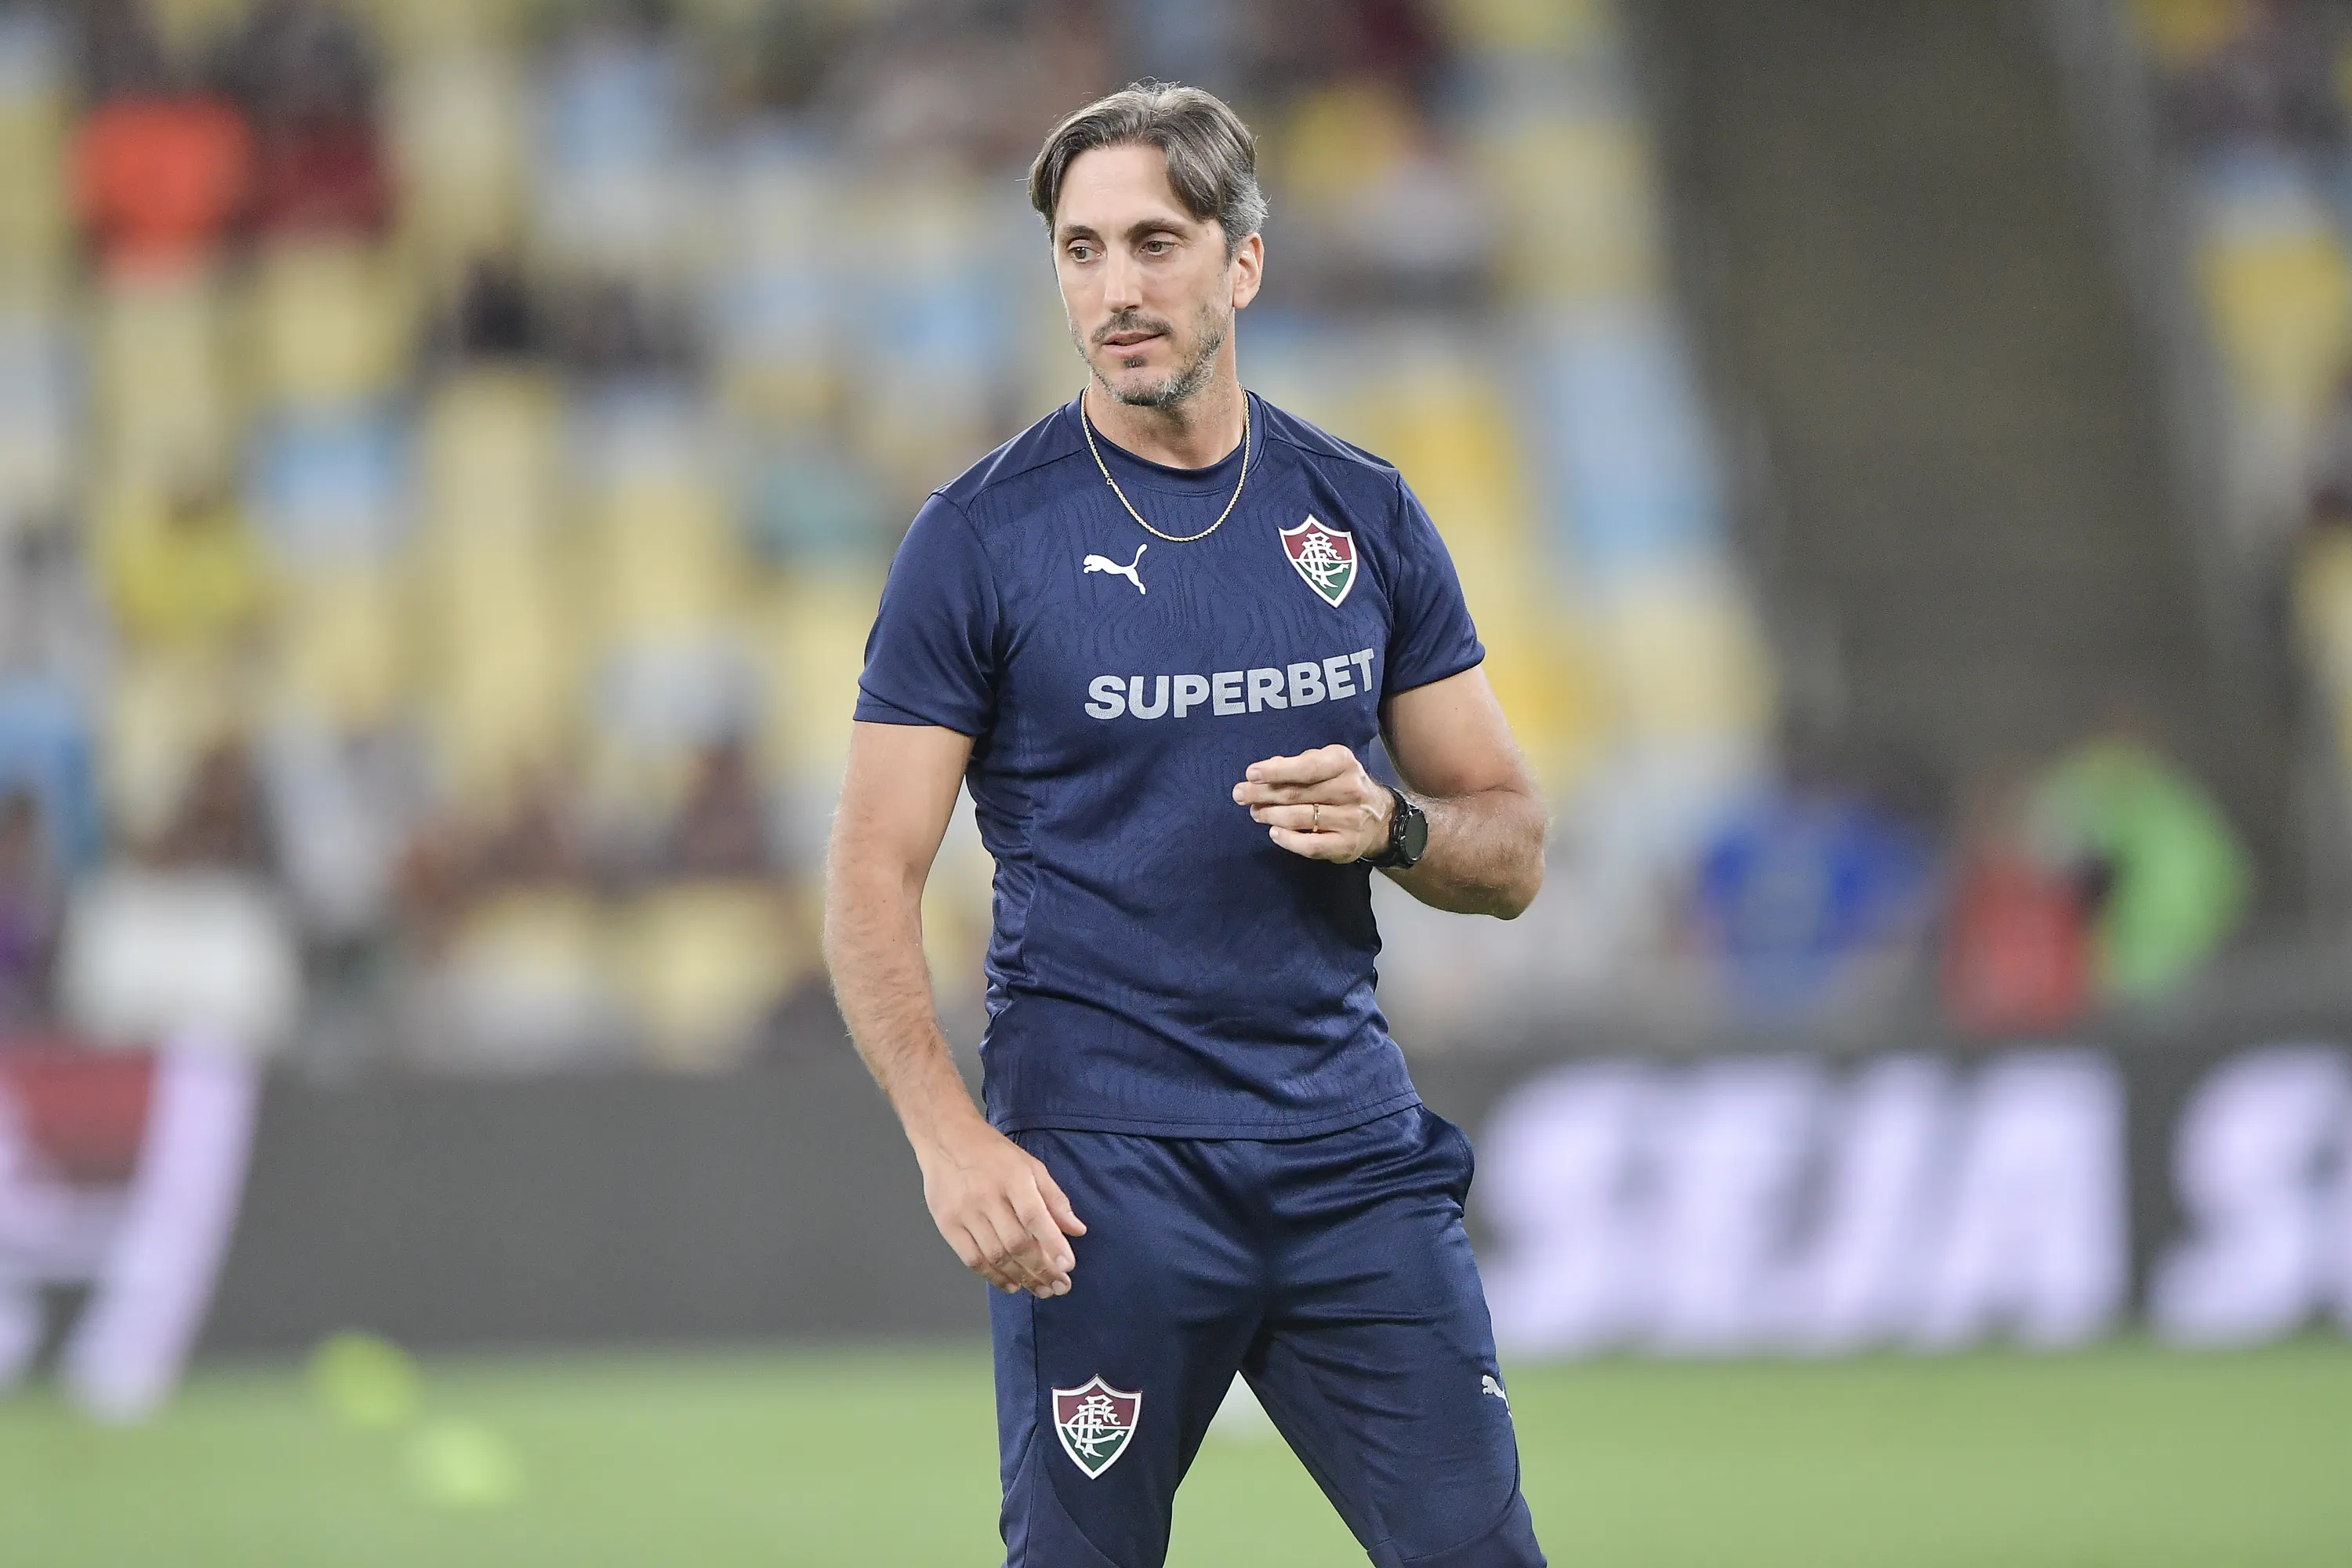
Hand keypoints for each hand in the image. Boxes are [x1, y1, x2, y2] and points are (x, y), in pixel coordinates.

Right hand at [916, 1113, 1086, 1297]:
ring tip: (1041, 1289)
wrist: (946, 1138)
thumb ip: (1055, 1199)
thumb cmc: (993, 1153)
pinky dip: (994, 1276)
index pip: (1035, 1217)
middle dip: (1042, 1270)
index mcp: (1013, 1178)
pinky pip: (973, 1259)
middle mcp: (987, 1196)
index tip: (1068, 1266)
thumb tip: (1077, 1230)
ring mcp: (964, 1212)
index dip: (1053, 1245)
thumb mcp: (1031, 1167)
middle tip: (1060, 1286)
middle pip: (1016, 1243)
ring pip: (996, 1256)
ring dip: (1022, 1278)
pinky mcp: (947, 1224)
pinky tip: (1012, 1284)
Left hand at [1232, 744, 1394, 863]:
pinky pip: (1310, 845)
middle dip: (1263, 794)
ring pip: (1300, 818)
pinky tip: (1274, 832)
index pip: (1307, 767)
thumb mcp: (1326, 765)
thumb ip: (1296, 765)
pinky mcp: (1346, 845)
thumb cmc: (1342, 785)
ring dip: (1270, 815)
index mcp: (1343, 763)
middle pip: (1297, 793)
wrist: (1380, 817)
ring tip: (1255, 812)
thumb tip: (1264, 771)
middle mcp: (1350, 790)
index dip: (1277, 771)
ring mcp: (1350, 820)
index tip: (1251, 773)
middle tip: (1240, 794)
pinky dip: (1288, 840)